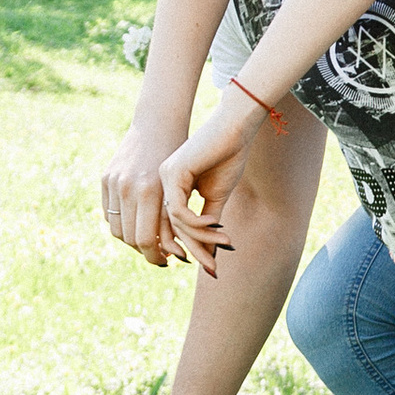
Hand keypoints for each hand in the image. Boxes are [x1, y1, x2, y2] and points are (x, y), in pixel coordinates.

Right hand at [100, 122, 182, 263]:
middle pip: (129, 238)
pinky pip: (109, 213)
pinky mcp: (105, 178)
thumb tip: (174, 254)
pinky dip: (122, 224)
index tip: (167, 261)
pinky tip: (137, 225)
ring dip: (132, 241)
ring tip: (149, 241)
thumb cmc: (178, 159)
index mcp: (149, 191)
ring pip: (117, 229)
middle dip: (145, 252)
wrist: (158, 126)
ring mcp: (113, 183)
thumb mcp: (179, 190)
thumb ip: (173, 220)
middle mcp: (127, 188)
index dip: (156, 256)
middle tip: (159, 256)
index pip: (145, 240)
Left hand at [160, 90, 263, 276]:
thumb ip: (208, 222)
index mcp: (167, 189)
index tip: (206, 264)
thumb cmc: (228, 155)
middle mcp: (160, 184)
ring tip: (224, 243)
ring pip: (173, 223)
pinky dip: (197, 222)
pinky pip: (179, 210)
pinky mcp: (173, 173)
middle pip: (167, 229)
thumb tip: (209, 252)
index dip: (186, 248)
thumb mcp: (217, 195)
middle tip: (212, 268)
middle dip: (191, 251)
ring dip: (200, 237)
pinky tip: (216, 224)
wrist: (234, 126)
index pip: (169, 227)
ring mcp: (163, 178)